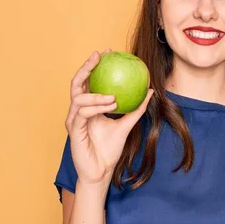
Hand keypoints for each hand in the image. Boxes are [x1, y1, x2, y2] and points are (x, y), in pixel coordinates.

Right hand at [65, 49, 153, 185]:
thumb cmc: (110, 150)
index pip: (88, 82)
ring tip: (113, 96)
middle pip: (77, 83)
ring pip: (79, 97)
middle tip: (99, 56)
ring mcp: (74, 119)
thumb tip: (151, 91)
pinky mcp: (73, 130)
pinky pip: (83, 113)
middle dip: (86, 67)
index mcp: (88, 107)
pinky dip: (96, 107)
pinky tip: (109, 104)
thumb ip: (136, 109)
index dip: (95, 65)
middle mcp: (78, 110)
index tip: (109, 53)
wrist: (102, 171)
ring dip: (96, 94)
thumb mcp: (127, 125)